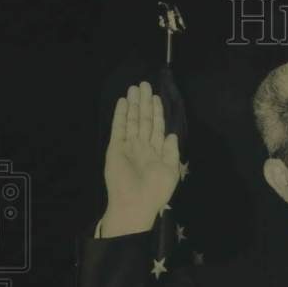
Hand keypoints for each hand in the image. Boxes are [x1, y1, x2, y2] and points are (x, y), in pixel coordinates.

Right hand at [101, 82, 179, 236]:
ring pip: (132, 121)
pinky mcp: (115, 148)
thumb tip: (172, 135)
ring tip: (134, 88)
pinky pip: (119, 128)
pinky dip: (121, 115)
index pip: (157, 127)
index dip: (157, 112)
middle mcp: (142, 146)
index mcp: (156, 152)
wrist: (136, 203)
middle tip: (145, 84)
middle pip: (144, 120)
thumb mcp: (171, 171)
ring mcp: (128, 146)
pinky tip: (123, 102)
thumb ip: (171, 152)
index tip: (157, 97)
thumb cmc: (156, 190)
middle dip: (145, 103)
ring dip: (133, 105)